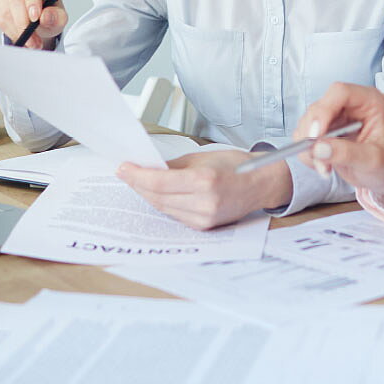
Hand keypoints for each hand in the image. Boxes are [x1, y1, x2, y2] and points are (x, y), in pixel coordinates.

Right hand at [0, 0, 68, 49]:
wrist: (39, 18)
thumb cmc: (50, 12)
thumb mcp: (60, 17)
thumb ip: (56, 17)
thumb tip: (45, 17)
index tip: (35, 18)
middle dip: (24, 23)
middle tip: (33, 40)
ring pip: (6, 11)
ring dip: (18, 31)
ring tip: (32, 42)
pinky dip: (11, 31)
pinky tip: (21, 34)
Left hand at [116, 149, 291, 229]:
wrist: (260, 184)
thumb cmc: (236, 166)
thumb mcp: (203, 158)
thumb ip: (174, 165)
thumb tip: (149, 168)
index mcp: (204, 182)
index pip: (159, 182)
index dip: (138, 176)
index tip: (124, 168)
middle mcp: (204, 204)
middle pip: (158, 197)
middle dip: (138, 185)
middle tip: (125, 173)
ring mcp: (204, 218)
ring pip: (164, 208)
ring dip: (147, 195)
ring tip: (137, 181)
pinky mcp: (204, 226)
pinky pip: (175, 215)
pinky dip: (163, 203)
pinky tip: (154, 194)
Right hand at [293, 83, 383, 201]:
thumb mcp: (373, 160)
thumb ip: (347, 153)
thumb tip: (318, 149)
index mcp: (368, 101)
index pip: (340, 92)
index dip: (324, 110)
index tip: (316, 135)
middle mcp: (349, 105)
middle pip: (319, 107)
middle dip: (313, 135)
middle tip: (318, 159)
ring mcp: (335, 117)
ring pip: (308, 122)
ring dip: (309, 146)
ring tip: (325, 168)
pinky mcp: (324, 131)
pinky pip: (305, 136)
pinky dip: (307, 152)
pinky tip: (323, 165)